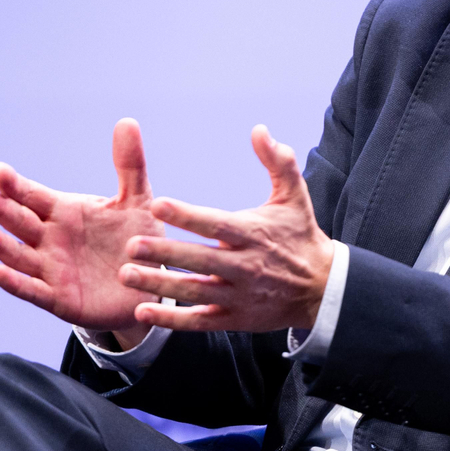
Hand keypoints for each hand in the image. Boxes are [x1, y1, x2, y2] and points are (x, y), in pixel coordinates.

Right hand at [0, 118, 163, 344]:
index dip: (15, 185)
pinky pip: (32, 290)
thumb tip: (127, 121)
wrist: (148, 285)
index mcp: (63, 211)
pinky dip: (13, 283)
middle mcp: (50, 239)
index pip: (32, 195)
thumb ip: (129, 165)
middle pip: (18, 221)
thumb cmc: (137, 239)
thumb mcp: (137, 201)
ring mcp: (51, 269)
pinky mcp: (59, 299)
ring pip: (17, 255)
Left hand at [119, 126, 333, 333]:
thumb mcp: (295, 197)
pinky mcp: (234, 318)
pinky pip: (200, 320)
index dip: (186, 215)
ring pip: (194, 291)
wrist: (322, 289)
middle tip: (131, 245)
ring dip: (159, 285)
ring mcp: (238, 295)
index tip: (157, 204)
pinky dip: (172, 319)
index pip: (215, 224)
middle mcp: (244, 266)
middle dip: (164, 253)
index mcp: (252, 234)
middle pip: (199, 260)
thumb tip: (260, 130)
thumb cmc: (301, 236)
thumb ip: (278, 162)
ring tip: (127, 275)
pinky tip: (143, 312)